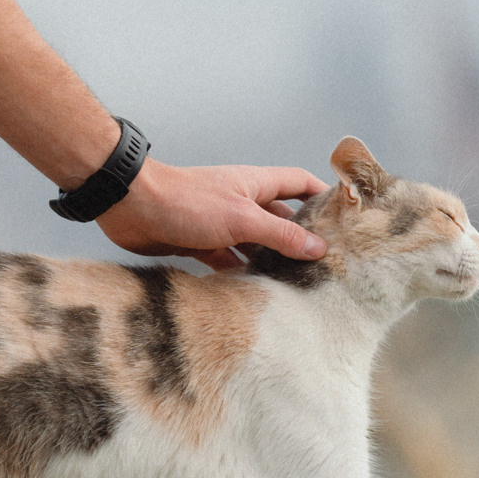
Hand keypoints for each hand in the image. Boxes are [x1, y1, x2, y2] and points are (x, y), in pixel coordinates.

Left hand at [96, 159, 327, 270]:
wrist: (130, 207)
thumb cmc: (186, 201)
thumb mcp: (242, 218)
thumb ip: (280, 235)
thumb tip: (318, 249)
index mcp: (256, 185)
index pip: (301, 184)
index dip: (324, 197)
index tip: (348, 219)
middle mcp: (241, 202)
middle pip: (281, 220)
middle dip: (301, 240)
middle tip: (327, 267)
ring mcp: (221, 223)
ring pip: (255, 244)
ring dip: (271, 262)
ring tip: (297, 287)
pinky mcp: (200, 243)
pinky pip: (228, 261)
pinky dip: (240, 274)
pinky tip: (255, 292)